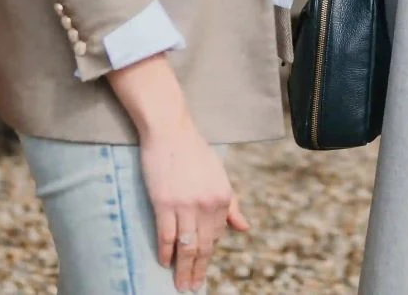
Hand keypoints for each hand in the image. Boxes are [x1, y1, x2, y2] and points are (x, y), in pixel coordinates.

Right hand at [138, 113, 248, 291]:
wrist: (170, 129)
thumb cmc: (194, 150)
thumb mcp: (219, 175)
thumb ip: (232, 203)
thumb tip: (244, 228)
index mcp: (223, 198)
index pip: (217, 236)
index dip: (209, 256)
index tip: (202, 270)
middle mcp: (207, 204)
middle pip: (202, 247)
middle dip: (197, 271)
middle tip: (191, 288)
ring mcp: (185, 205)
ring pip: (186, 246)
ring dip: (183, 269)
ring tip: (180, 285)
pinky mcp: (164, 202)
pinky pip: (166, 235)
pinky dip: (165, 252)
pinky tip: (164, 263)